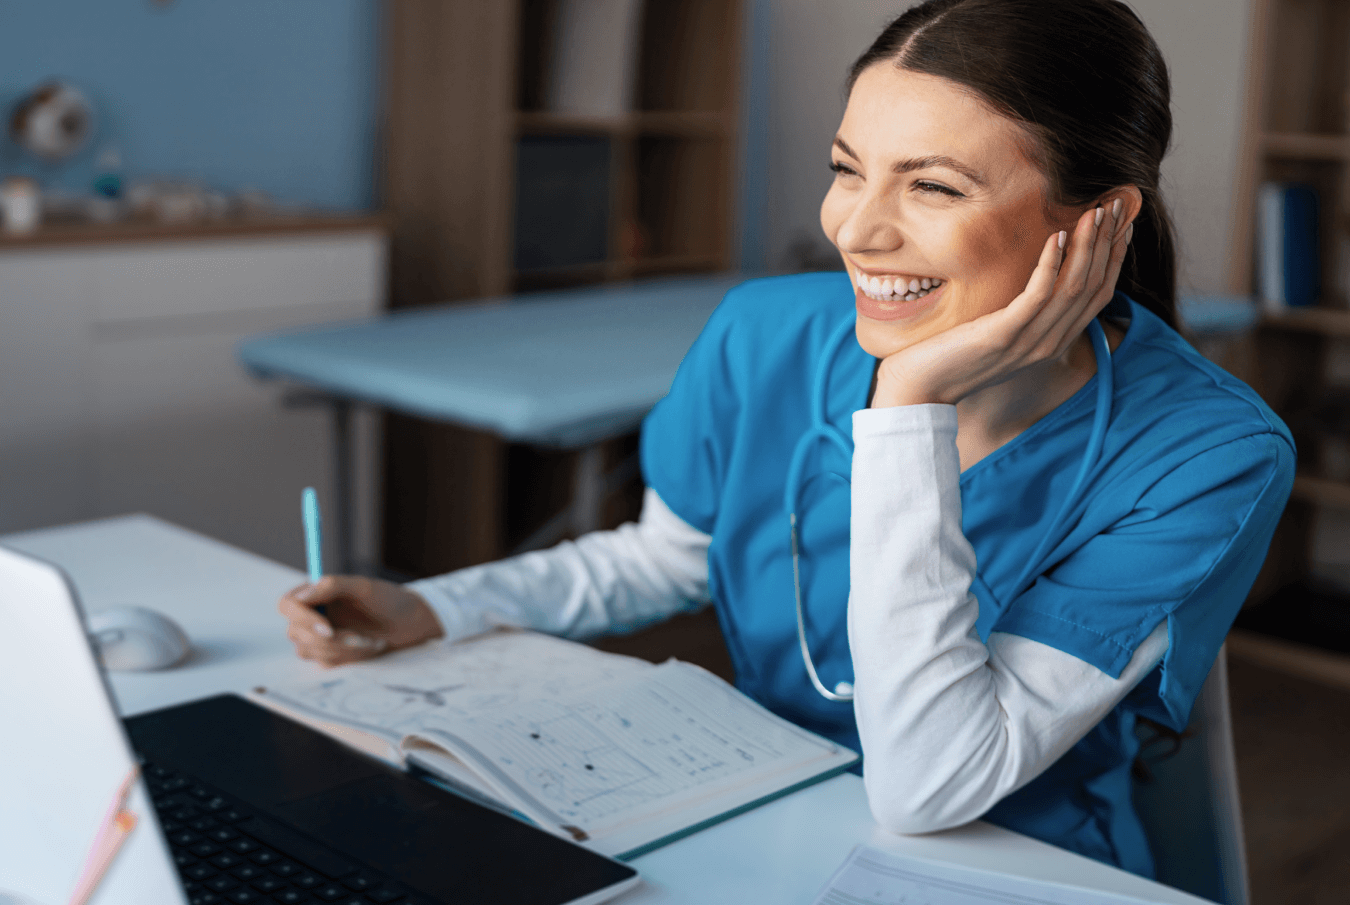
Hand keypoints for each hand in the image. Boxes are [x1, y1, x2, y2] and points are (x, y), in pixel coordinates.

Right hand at [278, 575, 443, 666]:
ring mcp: (317, 636)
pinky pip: (324, 662)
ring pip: (308, 651)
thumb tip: (301, 595)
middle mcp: (310, 614)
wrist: (409, 625)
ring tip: (371, 640)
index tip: (329, 629)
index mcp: (314, 592)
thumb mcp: (364, 587)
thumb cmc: (388, 600)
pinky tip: (368, 647)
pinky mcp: (328, 654)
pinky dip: (347, 657)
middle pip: (295, 632)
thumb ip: (332, 586)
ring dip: (342, 649)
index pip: (287, 605)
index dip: (303, 619)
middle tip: (361, 637)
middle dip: (330, 640)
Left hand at [871, 199, 1132, 408]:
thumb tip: (1035, 280)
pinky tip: (1056, 237)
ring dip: (1087, 246)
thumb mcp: (1000, 334)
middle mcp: (1049, 344)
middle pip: (1092, 287)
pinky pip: (1038, 296)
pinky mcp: (1004, 335)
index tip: (1121, 224)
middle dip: (1107, 243)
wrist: (921, 390)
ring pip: (1073, 287)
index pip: (1098, 296)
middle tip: (1114, 206)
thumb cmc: (954, 357)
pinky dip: (1051, 265)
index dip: (1113, 259)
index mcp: (1053, 343)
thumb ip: (1023, 315)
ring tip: (1093, 213)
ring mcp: (1029, 342)